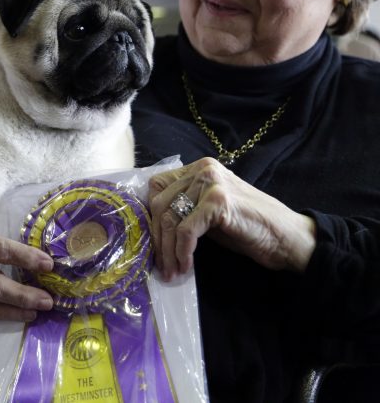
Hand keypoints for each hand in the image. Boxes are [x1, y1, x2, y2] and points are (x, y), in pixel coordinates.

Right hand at [0, 216, 54, 320]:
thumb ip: (10, 218)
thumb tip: (44, 223)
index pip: (1, 250)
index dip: (24, 257)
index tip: (48, 264)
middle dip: (22, 296)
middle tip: (47, 301)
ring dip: (13, 311)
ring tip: (36, 312)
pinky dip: (2, 315)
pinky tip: (22, 315)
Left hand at [148, 157, 316, 280]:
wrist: (289, 239)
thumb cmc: (249, 229)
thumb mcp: (208, 215)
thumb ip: (184, 210)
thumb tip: (152, 226)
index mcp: (198, 168)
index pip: (157, 187)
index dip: (151, 217)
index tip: (153, 244)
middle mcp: (202, 169)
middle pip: (159, 203)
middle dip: (158, 238)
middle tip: (162, 266)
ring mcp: (211, 182)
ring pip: (170, 217)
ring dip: (168, 250)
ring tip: (172, 272)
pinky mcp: (218, 201)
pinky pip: (186, 229)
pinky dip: (182, 251)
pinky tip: (186, 266)